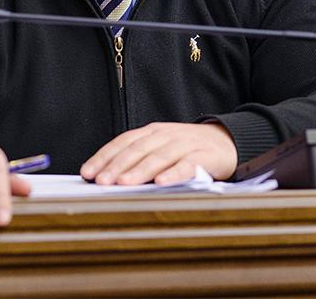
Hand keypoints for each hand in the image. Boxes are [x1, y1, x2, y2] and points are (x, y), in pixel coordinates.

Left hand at [80, 122, 236, 185]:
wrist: (228, 142)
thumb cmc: (188, 150)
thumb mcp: (161, 148)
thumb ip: (139, 159)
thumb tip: (107, 178)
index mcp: (152, 132)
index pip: (123, 142)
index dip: (104, 156)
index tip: (87, 172)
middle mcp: (166, 135)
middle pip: (138, 149)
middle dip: (117, 166)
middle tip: (102, 181)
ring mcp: (185, 144)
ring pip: (159, 157)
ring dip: (140, 170)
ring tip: (124, 183)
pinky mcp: (204, 156)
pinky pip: (187, 165)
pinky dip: (173, 173)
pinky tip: (161, 183)